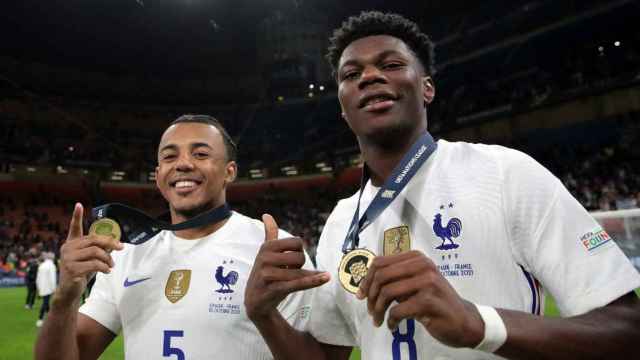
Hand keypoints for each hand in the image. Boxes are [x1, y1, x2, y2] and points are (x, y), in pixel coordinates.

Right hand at [55, 203, 122, 306]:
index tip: (79, 204)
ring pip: (96, 252)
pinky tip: (107, 271)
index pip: (74, 227)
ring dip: (108, 259)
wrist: (69, 292)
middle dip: (110, 243)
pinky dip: (104, 267)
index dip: (76, 216)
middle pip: (94, 240)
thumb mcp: (91, 259)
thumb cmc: (81, 273)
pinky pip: (94, 264)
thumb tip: (115, 243)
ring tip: (111, 265)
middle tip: (121, 248)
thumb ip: (99, 250)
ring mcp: (68, 259)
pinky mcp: (71, 269)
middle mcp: (67, 248)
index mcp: (72, 244)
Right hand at [244, 214, 329, 322]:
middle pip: (299, 257)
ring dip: (302, 278)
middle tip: (288, 273)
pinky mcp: (273, 289)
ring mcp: (267, 274)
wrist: (254, 301)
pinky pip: (297, 283)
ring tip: (289, 282)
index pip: (297, 242)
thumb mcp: (265, 252)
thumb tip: (266, 214)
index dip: (298, 252)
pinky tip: (325, 277)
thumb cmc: (265, 273)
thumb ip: (270, 233)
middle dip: (300, 266)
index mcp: (267, 247)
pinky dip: (313, 281)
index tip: (289, 260)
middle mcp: (265, 258)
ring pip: (299, 272)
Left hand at [356, 250, 483, 347]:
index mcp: (416, 257)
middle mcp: (422, 265)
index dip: (366, 279)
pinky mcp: (428, 301)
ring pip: (387, 292)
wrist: (464, 320)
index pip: (380, 262)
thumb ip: (396, 279)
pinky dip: (391, 321)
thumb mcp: (415, 284)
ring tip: (379, 320)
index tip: (361, 294)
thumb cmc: (435, 302)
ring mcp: (427, 282)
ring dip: (378, 310)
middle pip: (381, 275)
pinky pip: (398, 310)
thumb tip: (366, 283)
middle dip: (370, 295)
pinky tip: (393, 326)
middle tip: (370, 310)